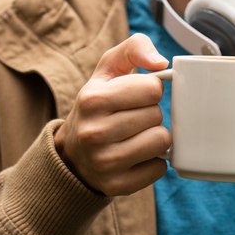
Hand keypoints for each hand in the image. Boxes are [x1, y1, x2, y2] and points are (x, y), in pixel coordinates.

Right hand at [54, 33, 170, 195]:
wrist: (72, 155)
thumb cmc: (98, 106)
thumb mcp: (107, 70)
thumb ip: (134, 49)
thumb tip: (161, 63)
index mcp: (92, 99)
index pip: (153, 89)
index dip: (149, 90)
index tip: (135, 97)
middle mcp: (94, 132)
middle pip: (157, 116)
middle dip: (150, 114)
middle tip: (131, 119)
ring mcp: (104, 163)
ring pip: (161, 142)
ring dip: (154, 138)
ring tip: (135, 136)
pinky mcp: (117, 186)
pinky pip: (159, 168)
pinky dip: (153, 161)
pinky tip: (135, 156)